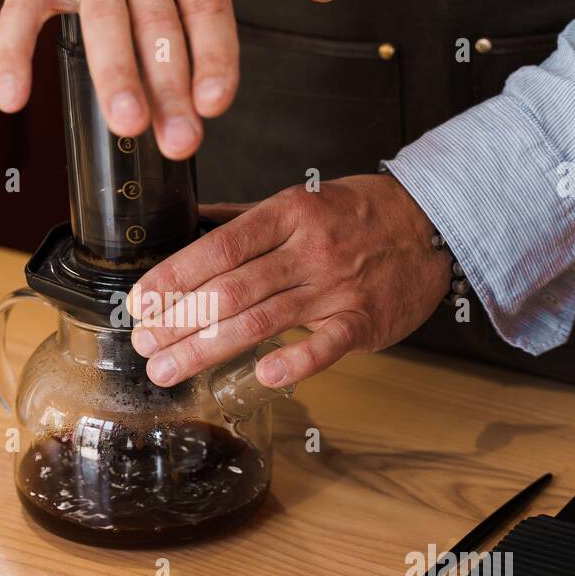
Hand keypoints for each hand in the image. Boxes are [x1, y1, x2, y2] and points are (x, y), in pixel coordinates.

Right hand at [0, 0, 337, 158]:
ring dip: (113, 74)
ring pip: (102, 21)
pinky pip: (22, 16)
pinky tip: (14, 97)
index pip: (208, 8)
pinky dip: (12, 56)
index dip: (214, 58)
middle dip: (169, 87)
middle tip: (179, 140)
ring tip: (125, 122)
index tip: (217, 102)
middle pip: (158, 26)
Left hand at [126, 175, 450, 387]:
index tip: (141, 301)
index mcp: (286, 216)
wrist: (433, 223)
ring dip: (208, 348)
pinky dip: (296, 360)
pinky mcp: (363, 320)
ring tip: (168, 369)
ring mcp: (336, 287)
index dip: (174, 277)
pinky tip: (261, 375)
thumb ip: (242, 218)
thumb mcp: (299, 200)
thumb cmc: (359, 214)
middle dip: (179, 321)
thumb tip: (188, 222)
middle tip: (144, 344)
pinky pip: (326, 344)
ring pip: (262, 320)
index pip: (218, 249)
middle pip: (231, 290)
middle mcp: (307, 250)